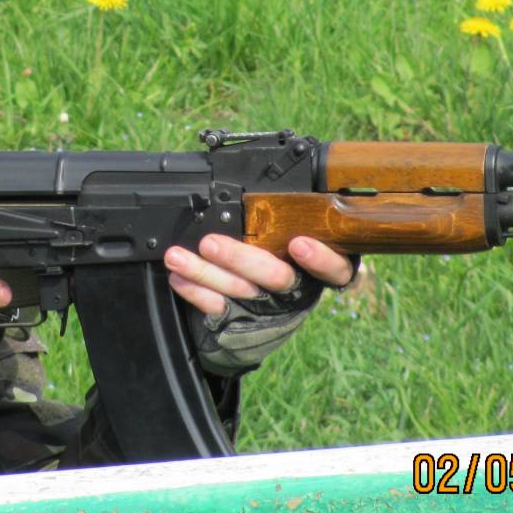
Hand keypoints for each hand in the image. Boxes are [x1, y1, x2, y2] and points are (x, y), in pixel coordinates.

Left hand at [164, 234, 354, 376]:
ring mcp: (268, 309)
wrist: (256, 316)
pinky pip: (217, 308)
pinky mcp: (243, 322)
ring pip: (239, 291)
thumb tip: (264, 190)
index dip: (321, 259)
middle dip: (240, 258)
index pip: (335, 269)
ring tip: (177, 257)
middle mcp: (295, 291)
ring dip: (204, 272)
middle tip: (210, 244)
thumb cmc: (281, 258)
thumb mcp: (294, 242)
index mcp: (317, 270)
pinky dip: (195, 291)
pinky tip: (179, 278)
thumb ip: (288, 227)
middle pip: (275, 277)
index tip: (299, 244)